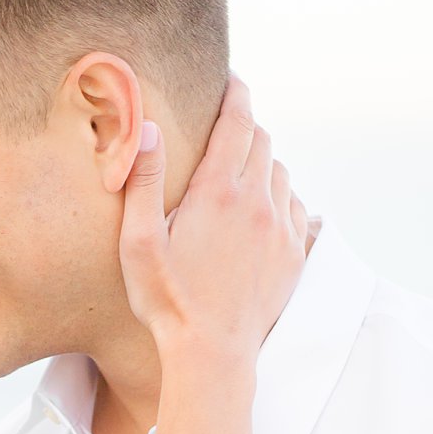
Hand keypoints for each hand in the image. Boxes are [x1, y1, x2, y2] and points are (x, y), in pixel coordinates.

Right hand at [118, 75, 307, 360]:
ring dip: (261, 163)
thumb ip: (141, 181)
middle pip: (261, 140)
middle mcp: (257, 202)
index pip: (237, 120)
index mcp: (217, 192)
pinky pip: (294, 206)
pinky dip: (278, 196)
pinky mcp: (294, 254)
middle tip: (223, 131)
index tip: (229, 79)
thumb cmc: (166, 301)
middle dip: (244, 127)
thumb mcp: (138, 243)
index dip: (235, 92)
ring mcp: (280, 228)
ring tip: (237, 175)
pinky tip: (258, 211)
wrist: (212, 354)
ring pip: (279, 171)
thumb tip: (148, 128)